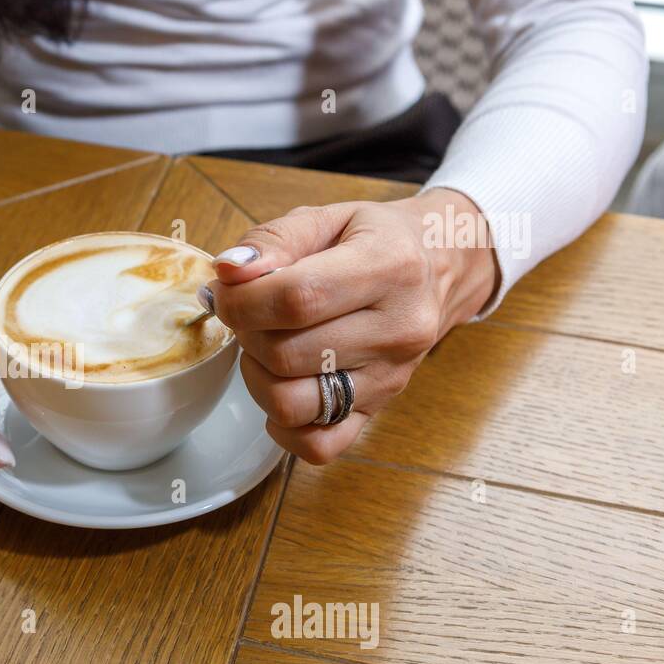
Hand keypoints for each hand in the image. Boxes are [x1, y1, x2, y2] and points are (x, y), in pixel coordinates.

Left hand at [204, 188, 499, 464]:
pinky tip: (281, 385)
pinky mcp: (378, 410)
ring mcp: (391, 377)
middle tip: (248, 313)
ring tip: (264, 346)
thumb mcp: (326, 217)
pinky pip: (318, 446)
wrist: (439, 268)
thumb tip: (228, 274)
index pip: (296, 299)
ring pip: (292, 404)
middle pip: (286, 354)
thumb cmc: (372, 240)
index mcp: (390, 268)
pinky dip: (283, 426)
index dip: (241, 300)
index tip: (225, 292)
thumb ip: (272, 240)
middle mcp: (399, 329)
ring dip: (257, 377)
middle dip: (246, 333)